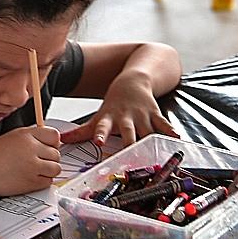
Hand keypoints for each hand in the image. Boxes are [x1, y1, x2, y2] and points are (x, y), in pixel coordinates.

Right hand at [0, 124, 61, 194]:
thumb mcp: (11, 138)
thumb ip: (31, 139)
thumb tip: (50, 145)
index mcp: (26, 134)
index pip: (54, 136)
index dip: (52, 143)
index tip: (47, 148)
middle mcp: (31, 148)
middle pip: (56, 153)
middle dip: (49, 159)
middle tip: (36, 162)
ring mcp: (32, 166)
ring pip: (55, 168)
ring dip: (47, 171)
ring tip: (32, 171)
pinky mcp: (31, 182)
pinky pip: (48, 182)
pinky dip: (41, 182)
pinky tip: (27, 178)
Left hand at [62, 74, 178, 147]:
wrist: (132, 81)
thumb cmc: (113, 105)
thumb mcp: (98, 117)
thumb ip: (81, 132)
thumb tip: (60, 143)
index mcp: (110, 119)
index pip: (103, 127)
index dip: (101, 135)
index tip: (100, 142)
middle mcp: (126, 118)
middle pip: (128, 133)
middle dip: (129, 143)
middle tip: (130, 157)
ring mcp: (142, 116)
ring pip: (146, 131)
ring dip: (150, 141)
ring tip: (154, 154)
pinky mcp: (155, 114)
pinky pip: (163, 124)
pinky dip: (170, 131)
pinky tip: (177, 139)